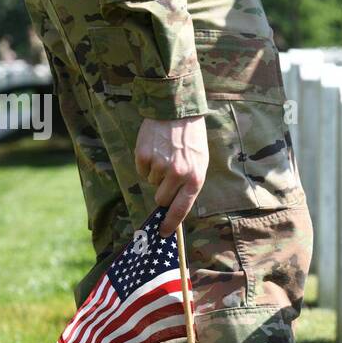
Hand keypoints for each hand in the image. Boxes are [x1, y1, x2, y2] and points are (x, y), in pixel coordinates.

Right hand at [134, 115, 208, 235]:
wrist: (177, 110)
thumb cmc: (191, 139)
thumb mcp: (199, 162)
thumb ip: (189, 185)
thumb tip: (174, 207)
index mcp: (195, 178)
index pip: (181, 209)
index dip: (171, 223)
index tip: (163, 232)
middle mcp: (177, 175)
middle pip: (161, 199)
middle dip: (162, 191)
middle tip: (168, 174)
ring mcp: (159, 166)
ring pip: (151, 183)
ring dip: (156, 173)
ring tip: (166, 154)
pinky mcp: (144, 156)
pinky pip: (141, 170)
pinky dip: (146, 162)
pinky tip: (156, 148)